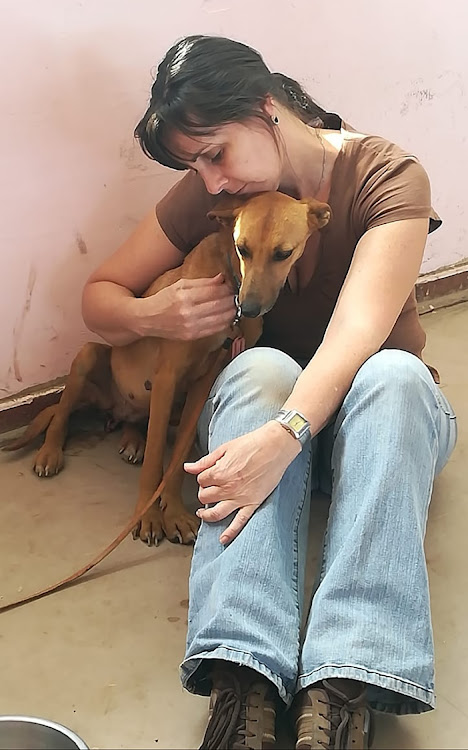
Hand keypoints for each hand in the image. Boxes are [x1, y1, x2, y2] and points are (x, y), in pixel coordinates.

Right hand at [138, 273, 236, 339]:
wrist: (147, 319)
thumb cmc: (162, 300)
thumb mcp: (179, 284)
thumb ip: (202, 282)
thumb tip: (221, 278)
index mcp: (184, 296)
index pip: (214, 291)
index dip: (227, 288)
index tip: (232, 285)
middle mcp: (188, 312)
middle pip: (220, 304)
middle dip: (232, 299)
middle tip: (236, 295)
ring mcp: (191, 326)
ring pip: (221, 318)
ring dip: (232, 311)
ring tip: (235, 305)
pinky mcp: (193, 336)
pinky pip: (215, 330)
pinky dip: (225, 323)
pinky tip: (228, 317)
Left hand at [184, 421, 300, 543]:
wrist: (276, 446)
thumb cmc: (252, 443)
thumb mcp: (224, 448)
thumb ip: (204, 461)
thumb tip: (187, 467)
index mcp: (219, 472)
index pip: (201, 481)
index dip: (203, 478)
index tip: (208, 475)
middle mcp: (227, 488)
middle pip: (205, 497)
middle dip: (204, 493)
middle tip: (209, 489)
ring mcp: (240, 498)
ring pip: (215, 513)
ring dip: (206, 515)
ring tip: (203, 514)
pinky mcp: (253, 503)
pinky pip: (240, 522)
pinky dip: (230, 532)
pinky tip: (223, 539)